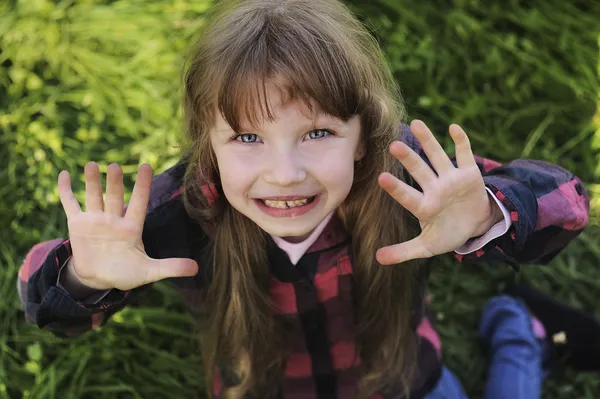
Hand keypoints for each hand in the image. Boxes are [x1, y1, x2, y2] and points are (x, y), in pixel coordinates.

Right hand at [57, 162, 198, 290]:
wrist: (98, 279)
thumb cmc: (126, 273)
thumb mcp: (149, 272)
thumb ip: (171, 267)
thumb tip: (196, 269)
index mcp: (132, 227)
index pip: (139, 202)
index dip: (142, 185)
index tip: (146, 166)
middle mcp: (114, 219)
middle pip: (114, 196)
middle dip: (114, 182)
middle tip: (114, 166)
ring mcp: (95, 220)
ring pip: (94, 196)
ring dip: (91, 182)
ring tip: (91, 164)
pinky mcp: (78, 225)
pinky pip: (70, 205)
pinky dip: (66, 191)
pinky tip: (64, 175)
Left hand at [376, 120, 499, 264]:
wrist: (474, 225)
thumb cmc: (446, 233)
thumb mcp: (426, 246)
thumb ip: (403, 252)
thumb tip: (377, 259)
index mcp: (425, 207)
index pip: (408, 197)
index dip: (397, 188)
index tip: (381, 177)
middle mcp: (435, 189)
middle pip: (420, 171)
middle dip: (408, 158)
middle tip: (393, 145)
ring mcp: (451, 179)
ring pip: (438, 157)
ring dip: (429, 141)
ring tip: (417, 123)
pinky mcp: (469, 174)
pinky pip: (465, 154)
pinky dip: (461, 141)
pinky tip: (454, 127)